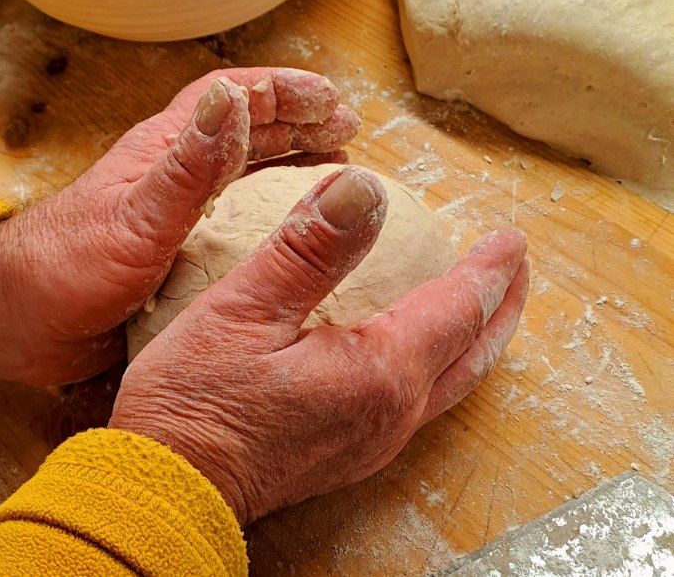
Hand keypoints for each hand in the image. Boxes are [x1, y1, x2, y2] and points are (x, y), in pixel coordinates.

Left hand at [0, 68, 359, 384]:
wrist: (15, 321)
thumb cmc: (63, 268)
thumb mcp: (134, 218)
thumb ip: (187, 168)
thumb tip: (232, 98)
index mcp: (163, 153)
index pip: (232, 99)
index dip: (286, 92)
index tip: (335, 102)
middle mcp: (173, 176)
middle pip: (246, 132)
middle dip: (299, 125)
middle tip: (347, 132)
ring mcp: (175, 216)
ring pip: (244, 176)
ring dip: (289, 166)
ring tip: (334, 170)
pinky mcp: (175, 254)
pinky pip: (235, 224)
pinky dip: (270, 217)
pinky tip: (292, 232)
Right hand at [110, 167, 528, 524]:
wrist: (165, 490)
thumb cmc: (193, 404)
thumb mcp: (241, 310)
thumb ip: (308, 250)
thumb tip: (363, 190)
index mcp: (377, 371)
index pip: (457, 307)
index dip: (487, 268)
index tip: (510, 237)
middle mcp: (389, 413)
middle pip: (473, 353)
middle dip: (501, 306)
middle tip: (515, 269)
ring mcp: (371, 439)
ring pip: (451, 382)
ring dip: (475, 337)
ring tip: (484, 306)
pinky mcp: (348, 451)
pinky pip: (419, 402)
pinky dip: (440, 364)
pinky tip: (420, 352)